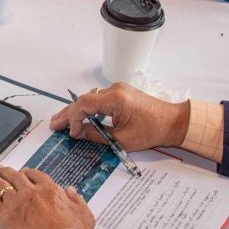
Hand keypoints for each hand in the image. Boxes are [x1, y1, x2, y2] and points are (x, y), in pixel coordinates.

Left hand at [0, 165, 96, 228]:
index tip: (23, 174)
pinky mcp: (4, 216)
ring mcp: (15, 202)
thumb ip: (77, 199)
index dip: (26, 173)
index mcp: (49, 189)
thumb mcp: (84, 214)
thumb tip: (70, 190)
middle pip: (13, 176)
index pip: (34, 175)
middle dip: (5, 172)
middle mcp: (30, 192)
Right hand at [49, 83, 189, 152]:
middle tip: (54, 124)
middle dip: (68, 113)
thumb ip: (97, 135)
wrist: (173, 122)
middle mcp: (115, 89)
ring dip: (77, 110)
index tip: (72, 133)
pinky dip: (88, 108)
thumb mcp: (122, 139)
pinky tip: (80, 117)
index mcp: (115, 98)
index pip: (84, 104)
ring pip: (90, 98)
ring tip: (62, 121)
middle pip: (84, 99)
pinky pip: (99, 99)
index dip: (74, 118)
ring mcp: (118, 89)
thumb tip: (78, 133)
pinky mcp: (122, 93)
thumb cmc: (152, 131)